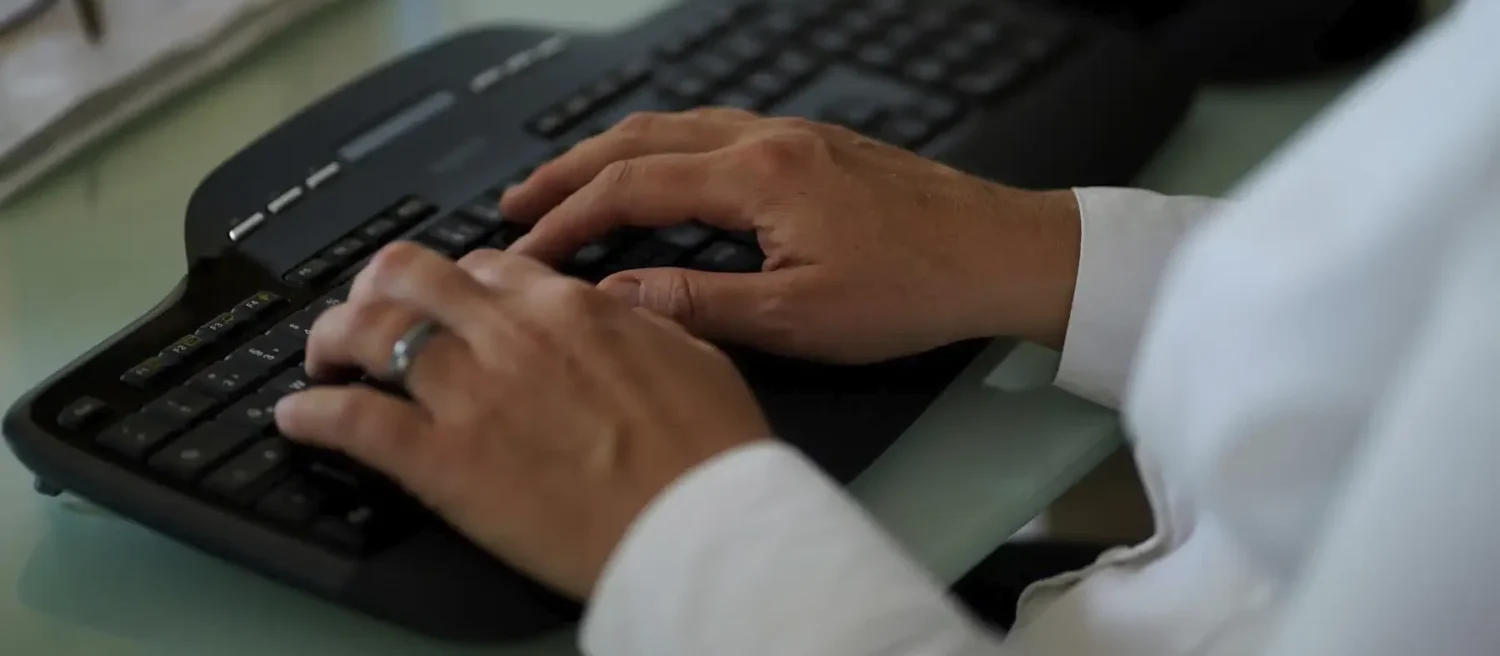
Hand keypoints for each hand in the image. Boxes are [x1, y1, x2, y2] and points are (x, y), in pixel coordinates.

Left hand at [274, 242, 768, 597]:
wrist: (703, 525)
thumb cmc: (711, 454)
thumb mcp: (694, 355)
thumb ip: (638, 324)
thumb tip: (617, 311)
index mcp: (572, 308)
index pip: (488, 264)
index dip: (457, 279)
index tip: (448, 299)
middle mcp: (511, 334)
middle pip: (411, 276)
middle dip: (377, 287)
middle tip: (367, 312)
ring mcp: (472, 393)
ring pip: (368, 331)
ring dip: (333, 338)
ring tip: (323, 359)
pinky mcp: (443, 460)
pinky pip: (353, 421)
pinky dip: (313, 415)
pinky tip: (298, 418)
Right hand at [502, 108, 1081, 362]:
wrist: (1006, 253)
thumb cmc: (916, 289)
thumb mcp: (800, 318)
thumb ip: (700, 305)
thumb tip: (617, 300)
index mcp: (758, 176)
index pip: (631, 190)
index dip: (567, 222)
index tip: (524, 252)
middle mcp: (769, 139)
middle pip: (642, 140)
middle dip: (571, 171)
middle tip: (518, 202)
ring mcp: (794, 135)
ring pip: (678, 127)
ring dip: (615, 154)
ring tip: (571, 185)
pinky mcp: (816, 146)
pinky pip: (716, 131)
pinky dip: (665, 150)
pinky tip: (662, 174)